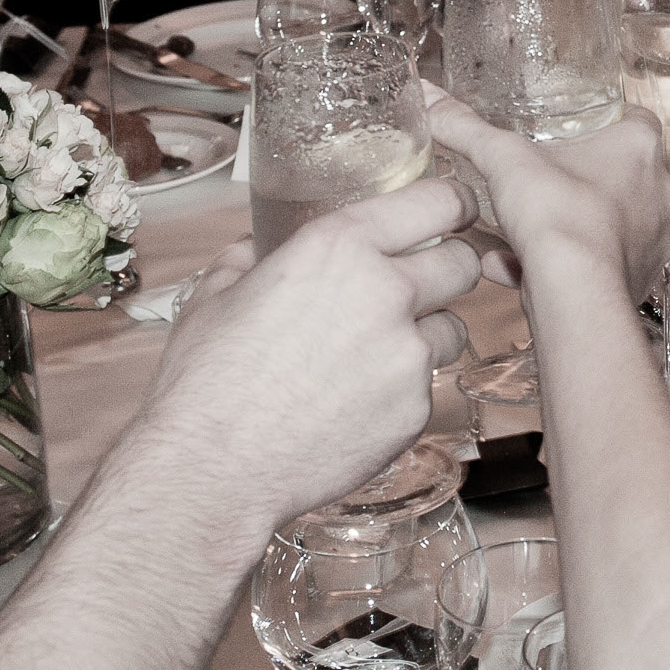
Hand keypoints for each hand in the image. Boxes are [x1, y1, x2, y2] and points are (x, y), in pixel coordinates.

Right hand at [132, 176, 481, 521]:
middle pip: (463, 262)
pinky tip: (358, 400)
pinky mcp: (415, 409)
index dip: (454, 203)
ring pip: (453, 327)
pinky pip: (428, 383)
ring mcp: (407, 354)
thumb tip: (257, 247)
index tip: (457, 209)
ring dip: (429, 332)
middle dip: (449, 268)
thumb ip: (250, 257)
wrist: (213, 467)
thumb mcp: (216, 294)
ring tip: (376, 353)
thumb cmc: (206, 379)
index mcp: (337, 247)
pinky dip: (404, 387)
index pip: (435, 202)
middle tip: (424, 283)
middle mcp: (385, 292)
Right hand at [426, 86, 669, 297]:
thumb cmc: (557, 215)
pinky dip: (564, 262)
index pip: (637, 119)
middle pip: (626, 172)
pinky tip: (516, 265)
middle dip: (586, 175)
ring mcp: (651, 237)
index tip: (579, 125)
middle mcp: (657, 192)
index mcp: (638, 149)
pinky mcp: (639, 276)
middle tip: (550, 175)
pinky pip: (599, 263)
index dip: (608, 120)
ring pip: (612, 222)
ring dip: (573, 222)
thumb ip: (465, 127)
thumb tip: (431, 98)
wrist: (575, 290)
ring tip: (528, 225)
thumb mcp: (503, 158)